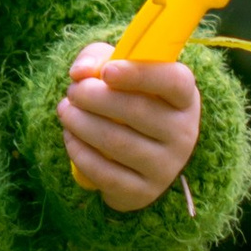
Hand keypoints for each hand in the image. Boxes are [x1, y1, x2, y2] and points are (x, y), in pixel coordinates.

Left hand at [59, 48, 201, 209]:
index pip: (174, 81)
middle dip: (94, 97)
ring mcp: (167, 167)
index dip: (140, 74)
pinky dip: (80, 152)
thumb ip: (96, 58)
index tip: (106, 71)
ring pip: (117, 142)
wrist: (131, 157)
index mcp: (184, 98)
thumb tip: (80, 72)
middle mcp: (184, 133)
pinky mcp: (144, 192)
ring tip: (65, 111)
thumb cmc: (126, 101)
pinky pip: (106, 173)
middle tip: (73, 92)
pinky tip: (70, 137)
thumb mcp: (115, 71)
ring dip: (81, 123)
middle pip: (138, 110)